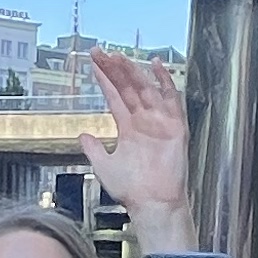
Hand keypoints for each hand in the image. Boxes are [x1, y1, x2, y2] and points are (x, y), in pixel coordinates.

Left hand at [83, 51, 188, 216]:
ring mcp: (159, 122)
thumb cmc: (132, 190)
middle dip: (115, 69)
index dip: (104, 79)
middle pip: (127, 88)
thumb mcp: (104, 166)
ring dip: (133, 72)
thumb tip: (83, 135)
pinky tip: (157, 66)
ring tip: (120, 57)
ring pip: (145, 89)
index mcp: (128, 128)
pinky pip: (171, 100)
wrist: (153, 205)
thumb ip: (94, 149)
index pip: (114, 96)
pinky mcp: (175, 127)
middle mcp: (143, 121)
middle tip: (102, 52)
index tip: (94, 62)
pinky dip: (165, 82)